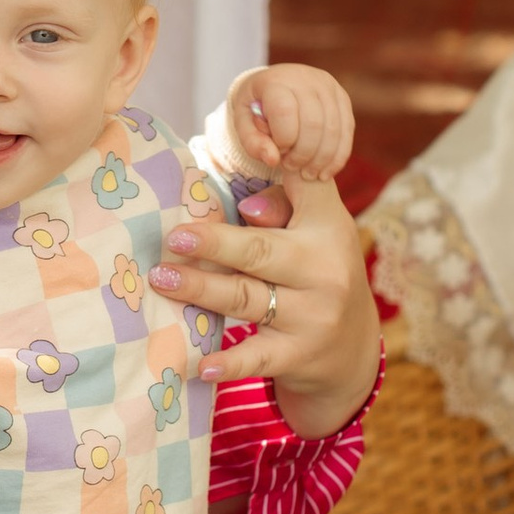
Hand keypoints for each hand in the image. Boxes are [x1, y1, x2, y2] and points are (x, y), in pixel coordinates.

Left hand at [151, 167, 378, 439]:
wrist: (351, 349)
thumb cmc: (318, 271)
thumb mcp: (317, 229)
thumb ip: (284, 204)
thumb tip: (244, 209)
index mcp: (327, 227)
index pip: (305, 188)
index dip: (280, 166)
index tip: (245, 147)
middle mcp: (324, 270)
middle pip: (260, 251)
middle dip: (214, 243)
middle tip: (174, 237)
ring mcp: (311, 316)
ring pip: (246, 298)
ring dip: (201, 289)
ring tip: (161, 279)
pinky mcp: (296, 355)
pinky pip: (257, 359)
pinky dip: (229, 363)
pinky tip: (202, 366)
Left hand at [225, 62, 354, 185]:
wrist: (277, 83)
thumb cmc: (256, 107)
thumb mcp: (243, 122)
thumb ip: (253, 143)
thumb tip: (273, 160)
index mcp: (276, 80)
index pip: (285, 112)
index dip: (283, 140)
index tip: (277, 153)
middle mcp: (305, 78)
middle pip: (313, 123)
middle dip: (304, 154)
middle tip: (292, 168)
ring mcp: (328, 86)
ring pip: (333, 129)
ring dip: (322, 159)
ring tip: (309, 174)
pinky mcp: (342, 97)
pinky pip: (347, 130)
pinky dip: (338, 156)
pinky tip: (326, 172)